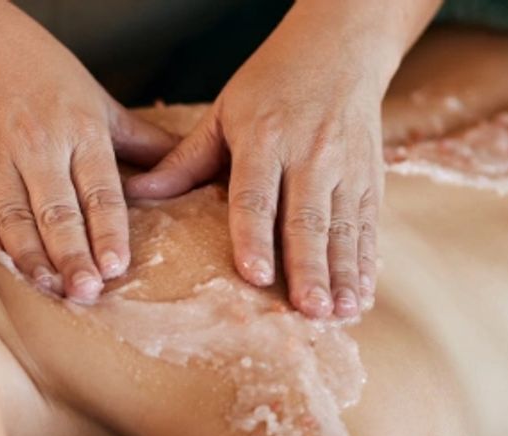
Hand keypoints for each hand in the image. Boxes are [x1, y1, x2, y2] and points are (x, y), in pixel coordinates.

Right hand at [0, 4, 176, 302]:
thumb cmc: (44, 76)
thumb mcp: (98, 103)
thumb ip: (141, 142)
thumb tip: (190, 168)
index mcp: (81, 131)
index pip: (100, 191)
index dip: (108, 231)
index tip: (116, 266)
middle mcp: (39, 144)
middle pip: (57, 210)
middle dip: (71, 254)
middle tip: (84, 291)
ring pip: (14, 214)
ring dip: (29, 254)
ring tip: (46, 285)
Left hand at [127, 9, 398, 318]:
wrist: (340, 50)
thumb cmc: (271, 84)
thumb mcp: (223, 113)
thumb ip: (186, 159)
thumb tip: (136, 192)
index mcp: (265, 139)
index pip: (257, 195)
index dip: (256, 237)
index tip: (255, 276)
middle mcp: (310, 155)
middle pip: (307, 220)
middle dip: (309, 268)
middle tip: (307, 308)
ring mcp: (346, 168)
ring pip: (343, 229)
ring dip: (341, 274)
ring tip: (338, 313)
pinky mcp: (371, 178)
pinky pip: (368, 227)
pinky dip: (365, 263)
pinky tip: (360, 296)